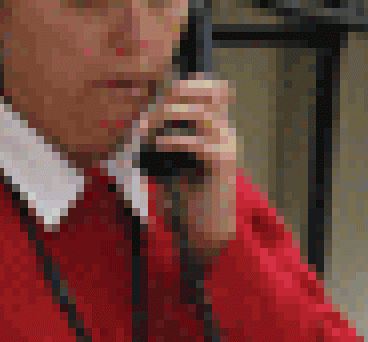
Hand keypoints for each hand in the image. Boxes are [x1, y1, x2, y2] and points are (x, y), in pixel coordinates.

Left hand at [140, 73, 238, 264]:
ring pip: (202, 114)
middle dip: (176, 93)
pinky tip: (157, 147)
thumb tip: (139, 117)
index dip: (188, 83)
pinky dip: (174, 142)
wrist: (206, 232)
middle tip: (148, 103)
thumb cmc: (185, 198)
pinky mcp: (223, 164)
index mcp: (215, 130)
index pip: (213, 90)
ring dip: (170, 114)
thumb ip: (163, 137)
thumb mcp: (170, 161)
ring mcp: (228, 147)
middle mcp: (226, 133)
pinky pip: (198, 143)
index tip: (157, 87)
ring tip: (146, 125)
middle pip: (209, 94)